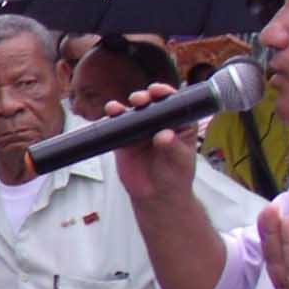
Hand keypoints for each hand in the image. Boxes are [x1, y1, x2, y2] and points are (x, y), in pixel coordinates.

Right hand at [105, 83, 199, 204]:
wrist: (157, 197)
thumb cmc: (176, 177)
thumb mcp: (180, 161)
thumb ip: (173, 147)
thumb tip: (163, 135)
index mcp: (179, 124)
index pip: (173, 103)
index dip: (165, 94)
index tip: (157, 91)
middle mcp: (159, 123)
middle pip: (150, 104)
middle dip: (144, 98)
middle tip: (139, 100)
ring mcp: (140, 131)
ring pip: (131, 113)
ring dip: (123, 107)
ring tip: (117, 108)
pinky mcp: (124, 142)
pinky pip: (116, 128)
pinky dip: (111, 121)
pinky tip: (108, 116)